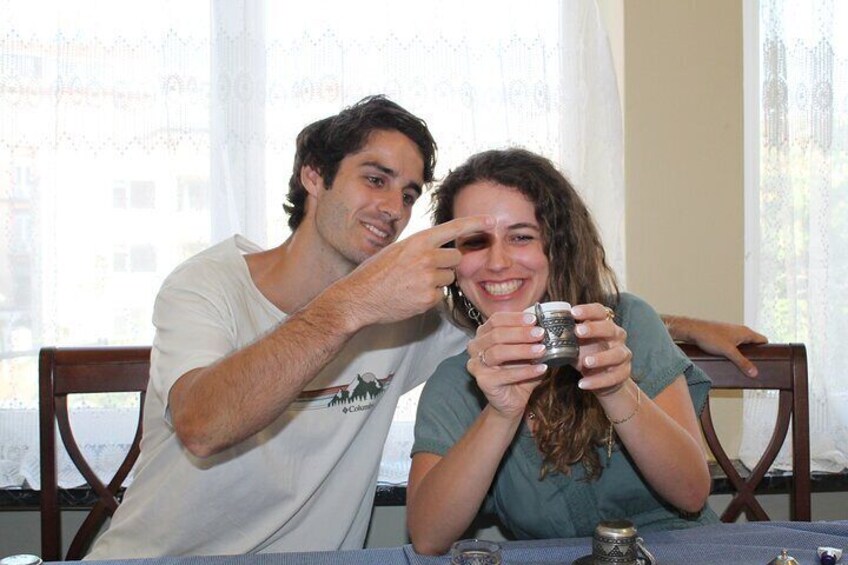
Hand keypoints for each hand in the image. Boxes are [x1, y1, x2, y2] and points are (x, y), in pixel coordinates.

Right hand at [338, 216, 493, 326]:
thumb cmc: (376, 273)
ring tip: (414, 284)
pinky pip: (440, 296)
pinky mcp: (428, 298)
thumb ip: (421, 247)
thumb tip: (439, 249)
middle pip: (456, 257)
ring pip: (450, 278)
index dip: (475, 222)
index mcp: (418, 240)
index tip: (492, 220)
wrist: (359, 297)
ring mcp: (428, 278)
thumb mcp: (397, 250)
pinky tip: (411, 296)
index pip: (453, 228)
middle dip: (447, 264)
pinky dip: (429, 297)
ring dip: (438, 281)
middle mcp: (426, 256)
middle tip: (426, 270)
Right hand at [466, 312, 547, 418]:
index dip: (515, 318)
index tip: (534, 319)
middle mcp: (475, 347)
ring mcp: (476, 364)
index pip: (496, 320)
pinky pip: (506, 375)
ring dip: (523, 350)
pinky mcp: (483, 381)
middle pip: (496, 334)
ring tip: (542, 350)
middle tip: (540, 334)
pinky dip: (526, 371)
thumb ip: (530, 338)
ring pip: (498, 352)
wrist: (511, 399)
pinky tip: (541, 368)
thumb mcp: (525, 350)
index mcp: (483, 334)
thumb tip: (546, 324)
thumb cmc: (518, 371)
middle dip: (521, 333)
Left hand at [571, 303, 632, 395]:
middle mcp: (617, 337)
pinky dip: (597, 381)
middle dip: (594, 329)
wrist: (601, 378)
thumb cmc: (586, 354)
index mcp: (605, 324)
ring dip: (601, 358)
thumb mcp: (575, 343)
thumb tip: (536, 326)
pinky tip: (582, 384)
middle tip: (577, 331)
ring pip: (617, 354)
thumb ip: (563, 335)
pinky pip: (613, 378)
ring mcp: (623, 355)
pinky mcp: (623, 373)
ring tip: (586, 362)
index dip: (588, 310)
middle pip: (610, 329)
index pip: (600, 312)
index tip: (573, 312)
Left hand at [665, 316, 767, 376]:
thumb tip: (754, 373)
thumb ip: (742, 362)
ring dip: (743, 353)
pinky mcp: (722, 335)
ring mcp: (731, 332)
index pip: (763, 340)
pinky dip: (735, 351)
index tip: (768, 360)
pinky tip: (730, 359)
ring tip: (743, 365)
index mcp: (745, 332)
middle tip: (755, 366)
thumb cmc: (710, 337)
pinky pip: (734, 344)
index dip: (766, 350)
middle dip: (754, 354)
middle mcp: (740, 330)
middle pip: (753, 343)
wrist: (693, 330)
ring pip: (742, 344)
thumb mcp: (729, 352)